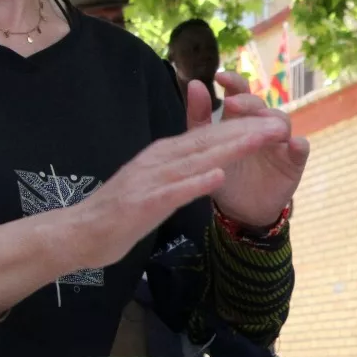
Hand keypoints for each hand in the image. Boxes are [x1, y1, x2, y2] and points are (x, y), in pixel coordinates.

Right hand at [69, 116, 291, 268]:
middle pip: (209, 141)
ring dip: (231, 148)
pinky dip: (197, 183)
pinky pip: (175, 192)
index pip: (207, 137)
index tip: (270, 122)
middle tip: (279, 122)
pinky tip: (220, 176)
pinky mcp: (144, 203)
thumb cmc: (116, 212)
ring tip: (261, 138)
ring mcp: (151, 180)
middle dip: (246, 131)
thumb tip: (203, 164)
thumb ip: (177, 171)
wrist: (77, 233)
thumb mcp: (154, 184)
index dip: (240, 128)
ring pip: (197, 160)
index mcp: (162, 155)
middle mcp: (159, 160)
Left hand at [194, 71, 309, 228]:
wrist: (239, 209)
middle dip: (248, 103)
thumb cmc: (224, 172)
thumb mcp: (206, 147)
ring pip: (282, 122)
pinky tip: (295, 144)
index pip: (240, 93)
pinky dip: (299, 146)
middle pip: (260, 105)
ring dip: (273, 120)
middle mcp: (262, 126)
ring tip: (264, 124)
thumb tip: (194, 83)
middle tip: (233, 104)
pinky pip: (301, 150)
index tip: (219, 78)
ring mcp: (280, 143)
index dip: (233, 82)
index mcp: (240, 119)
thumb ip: (199, 117)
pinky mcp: (293, 162)